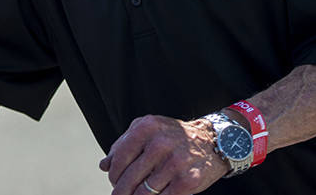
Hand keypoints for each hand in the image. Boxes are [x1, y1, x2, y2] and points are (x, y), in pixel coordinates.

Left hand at [99, 114, 226, 194]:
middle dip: (121, 191)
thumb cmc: (173, 137)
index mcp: (147, 127)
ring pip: (143, 192)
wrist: (212, 142)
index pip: (120, 157)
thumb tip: (104, 165)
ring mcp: (174, 163)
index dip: (114, 173)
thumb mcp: (149, 130)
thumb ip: (124, 144)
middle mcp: (160, 143)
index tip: (113, 181)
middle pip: (129, 177)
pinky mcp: (187, 181)